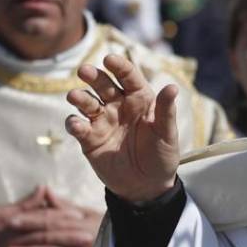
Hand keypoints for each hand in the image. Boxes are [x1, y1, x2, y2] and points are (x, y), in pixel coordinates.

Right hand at [0, 186, 97, 246]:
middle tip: (88, 237)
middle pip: (43, 240)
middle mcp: (10, 243)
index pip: (39, 219)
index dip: (60, 217)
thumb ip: (26, 204)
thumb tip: (44, 189)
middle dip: (67, 239)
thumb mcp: (1, 212)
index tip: (78, 215)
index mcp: (10, 224)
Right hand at [65, 54, 180, 202]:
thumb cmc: (161, 155)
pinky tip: (76, 125)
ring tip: (74, 97)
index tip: (109, 59)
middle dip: (93, 76)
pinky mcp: (89, 139)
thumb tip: (172, 87)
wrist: (146, 186)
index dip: (119, 66)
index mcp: (139, 98)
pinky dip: (74, 124)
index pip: (128, 77)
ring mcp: (102, 121)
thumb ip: (166, 111)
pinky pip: (78, 127)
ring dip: (79, 97)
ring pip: (87, 103)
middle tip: (84, 70)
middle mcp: (118, 105)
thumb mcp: (166, 134)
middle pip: (103, 85)